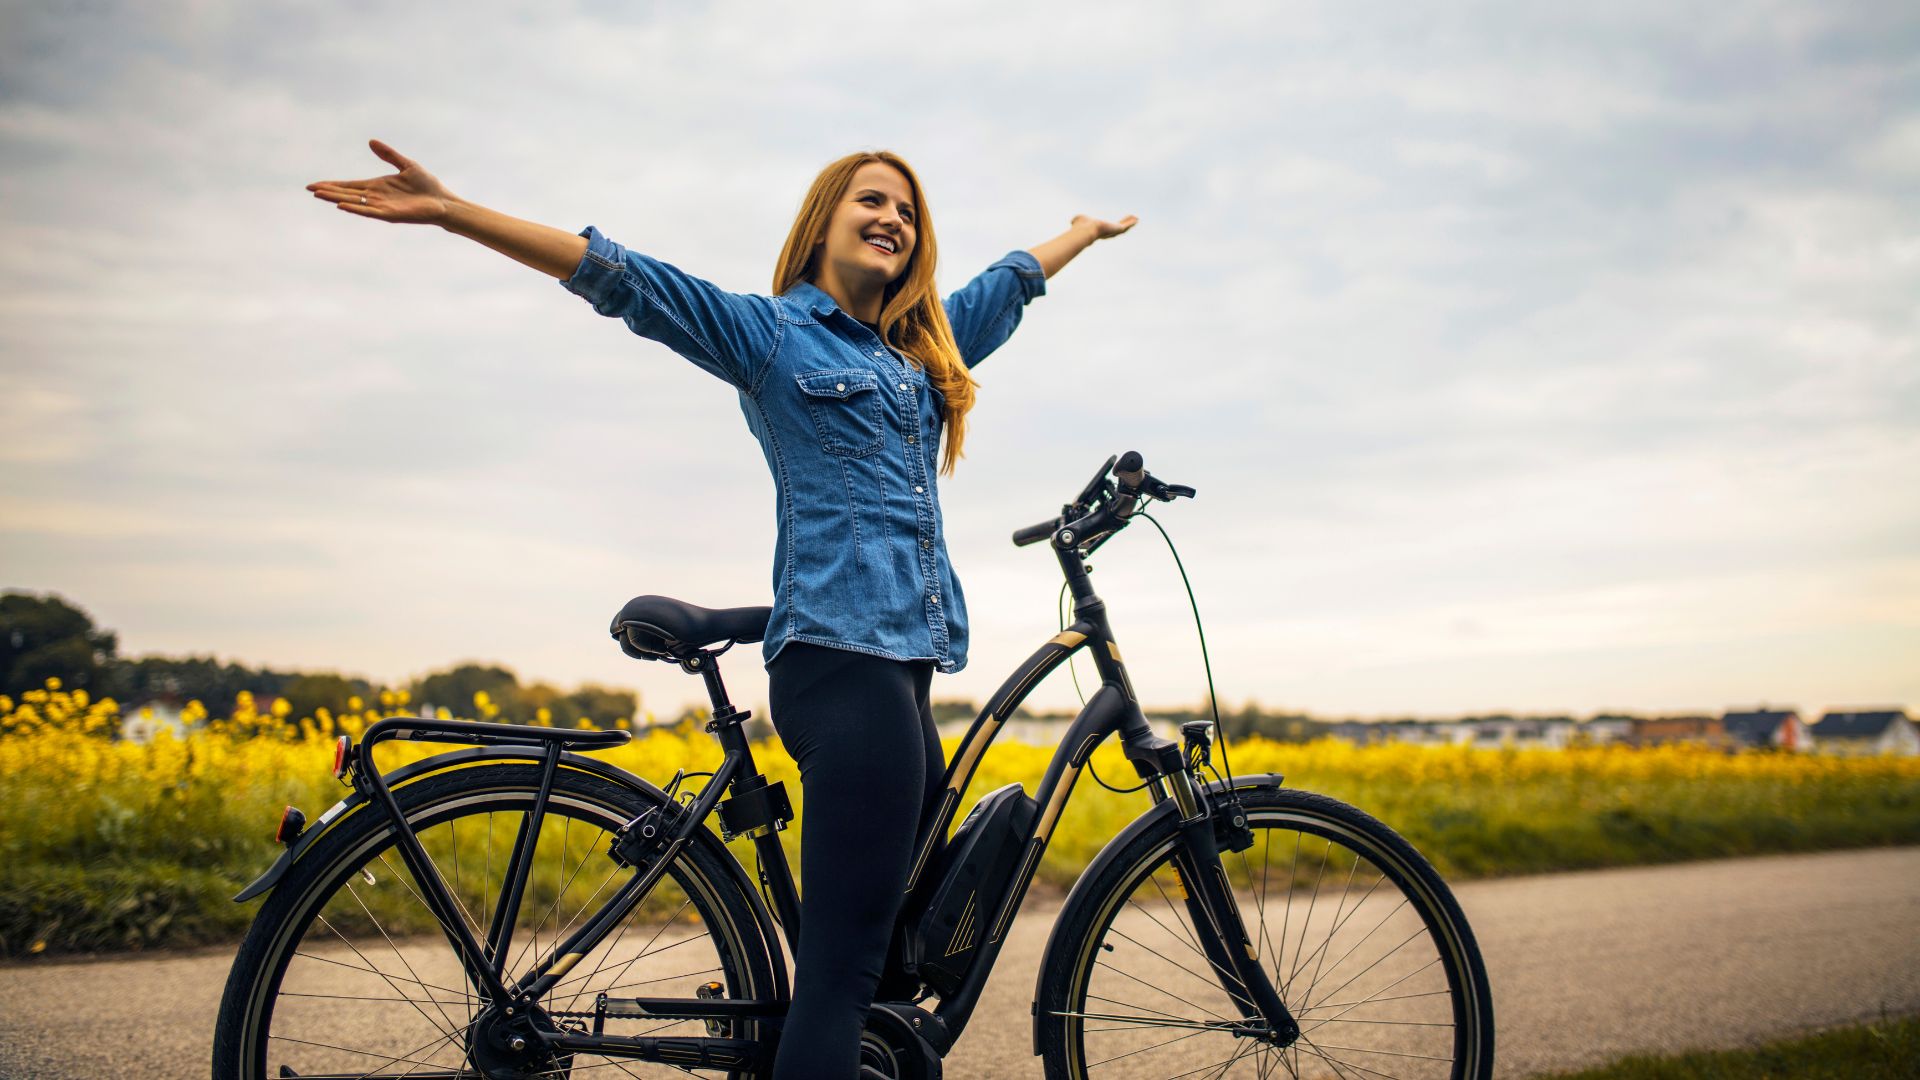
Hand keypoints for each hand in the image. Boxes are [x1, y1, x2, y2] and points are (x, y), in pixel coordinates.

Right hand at [305, 139, 457, 224]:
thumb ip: (388, 154)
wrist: (443, 201)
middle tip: (310, 189)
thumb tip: (370, 141)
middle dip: (328, 192)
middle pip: (347, 194)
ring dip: (336, 199)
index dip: (332, 184)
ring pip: (354, 203)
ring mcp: (382, 207)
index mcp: (377, 186)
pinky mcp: (390, 215)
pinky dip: (355, 208)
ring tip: (319, 195)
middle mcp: (376, 197)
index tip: (315, 185)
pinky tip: (342, 205)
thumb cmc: (427, 185)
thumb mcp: (406, 165)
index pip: (349, 185)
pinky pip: (369, 212)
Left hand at [1072, 214, 1137, 240]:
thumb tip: (1072, 221)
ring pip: (1124, 228)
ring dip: (1130, 223)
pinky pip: (1126, 225)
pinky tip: (1136, 219)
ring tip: (1136, 219)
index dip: (1112, 227)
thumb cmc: (1080, 226)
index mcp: (1099, 231)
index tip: (1116, 224)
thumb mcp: (1077, 220)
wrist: (1085, 230)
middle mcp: (1107, 233)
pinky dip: (1131, 222)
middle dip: (1124, 225)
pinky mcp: (1117, 229)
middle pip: (1118, 229)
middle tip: (1130, 221)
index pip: (1108, 229)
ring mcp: (1113, 232)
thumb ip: (1076, 220)